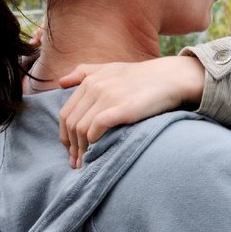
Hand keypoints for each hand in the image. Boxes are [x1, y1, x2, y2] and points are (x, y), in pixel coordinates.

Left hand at [58, 56, 204, 167]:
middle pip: (71, 123)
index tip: (71, 150)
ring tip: (84, 163)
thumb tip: (60, 83)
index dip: (65, 134)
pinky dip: (92, 142)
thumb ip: (84, 72)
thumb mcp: (111, 68)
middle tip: (76, 162)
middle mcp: (95, 87)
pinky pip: (96, 128)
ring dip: (80, 149)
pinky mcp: (121, 108)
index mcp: (90, 80)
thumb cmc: (142, 76)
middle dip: (71, 146)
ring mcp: (108, 97)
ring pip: (81, 128)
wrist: (170, 77)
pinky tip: (96, 151)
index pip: (66, 113)